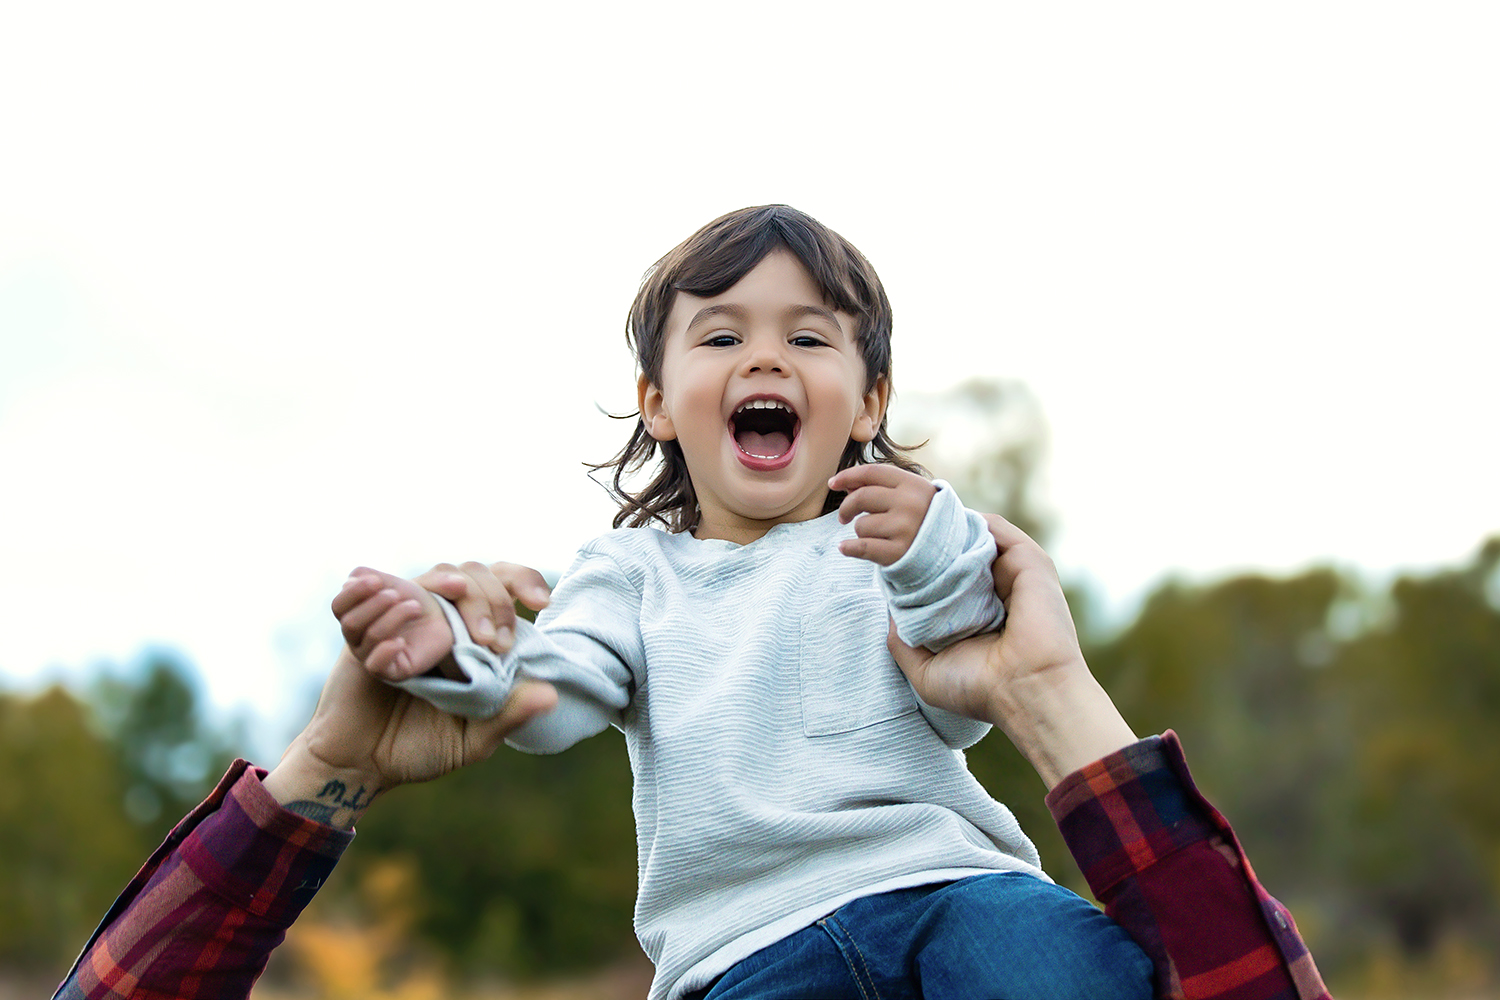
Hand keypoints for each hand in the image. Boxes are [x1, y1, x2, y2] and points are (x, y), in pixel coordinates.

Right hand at [270, 560, 557, 825]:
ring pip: (411, 583)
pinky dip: (366, 610)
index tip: (540, 602)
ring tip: (429, 612)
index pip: (498, 584)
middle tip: (489, 639)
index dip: (521, 581)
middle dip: (483, 598)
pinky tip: (391, 648)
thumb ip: (507, 717)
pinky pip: (355, 610)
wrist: (363, 768)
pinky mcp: (355, 640)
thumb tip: (551, 696)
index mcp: (469, 636)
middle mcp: (435, 621)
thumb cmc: (418, 749)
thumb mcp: (472, 741)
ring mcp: (396, 625)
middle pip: (463, 575)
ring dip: (424, 590)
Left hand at [829, 465, 937, 565]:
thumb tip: (843, 482)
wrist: (948, 552)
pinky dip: (849, 548)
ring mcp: (905, 529)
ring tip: (877, 536)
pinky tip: (845, 547)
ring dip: (862, 531)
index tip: (833, 483)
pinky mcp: (898, 552)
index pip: (872, 472)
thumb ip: (880, 486)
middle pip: (861, 497)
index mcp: (913, 485)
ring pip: (861, 525)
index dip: (848, 476)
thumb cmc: (922, 519)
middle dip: (847, 507)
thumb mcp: (909, 495)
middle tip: (844, 516)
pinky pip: (860, 547)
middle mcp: (910, 504)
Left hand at [886, 513, 1135, 788]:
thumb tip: (890, 612)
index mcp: (976, 617)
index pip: (945, 581)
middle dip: (932, 543)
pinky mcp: (1031, 564)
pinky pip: (1001, 531)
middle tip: (901, 531)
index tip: (891, 556)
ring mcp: (1015, 578)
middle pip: (960, 555)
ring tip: (920, 520)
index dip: (920, 567)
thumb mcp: (926, 671)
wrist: (1025, 691)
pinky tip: (947, 521)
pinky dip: (975, 521)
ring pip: (979, 539)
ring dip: (951, 529)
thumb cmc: (978, 689)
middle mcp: (996, 594)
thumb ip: (903, 643)